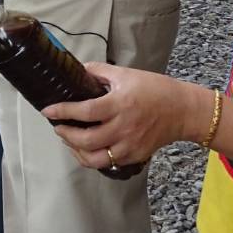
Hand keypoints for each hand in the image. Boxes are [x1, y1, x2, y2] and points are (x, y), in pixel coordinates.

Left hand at [43, 63, 209, 171]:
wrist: (183, 110)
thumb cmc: (156, 89)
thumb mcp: (126, 74)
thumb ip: (99, 72)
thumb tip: (78, 69)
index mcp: (120, 104)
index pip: (85, 111)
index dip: (63, 111)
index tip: (48, 110)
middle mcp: (124, 127)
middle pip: (86, 140)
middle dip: (65, 134)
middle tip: (58, 126)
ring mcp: (129, 145)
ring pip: (94, 158)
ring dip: (76, 150)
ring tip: (70, 139)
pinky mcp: (135, 156)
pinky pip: (108, 162)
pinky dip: (93, 157)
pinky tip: (87, 147)